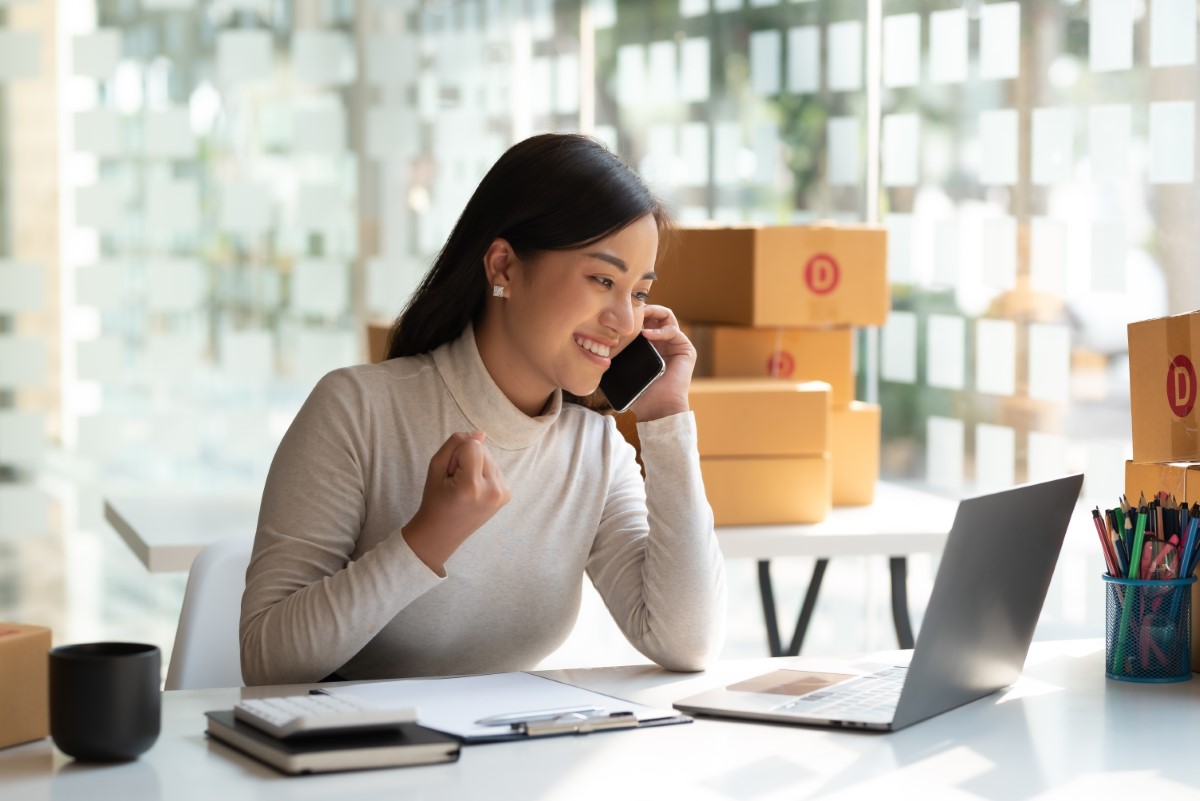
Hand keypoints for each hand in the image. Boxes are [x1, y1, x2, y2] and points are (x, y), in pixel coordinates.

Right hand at [402, 431, 510, 574]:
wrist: (442, 533)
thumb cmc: (435, 499)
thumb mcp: (435, 467)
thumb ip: (455, 444)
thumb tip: (481, 434)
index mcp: (472, 486)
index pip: (472, 445)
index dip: (456, 455)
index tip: (450, 474)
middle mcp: (492, 490)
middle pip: (483, 450)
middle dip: (467, 459)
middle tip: (456, 482)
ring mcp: (502, 494)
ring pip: (490, 458)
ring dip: (476, 466)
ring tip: (464, 487)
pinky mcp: (507, 495)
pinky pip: (495, 469)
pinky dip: (484, 474)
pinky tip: (474, 491)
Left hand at [629, 304, 694, 420]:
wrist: (657, 408)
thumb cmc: (640, 394)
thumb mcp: (625, 369)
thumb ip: (618, 355)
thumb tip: (597, 344)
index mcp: (649, 346)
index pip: (643, 321)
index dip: (633, 315)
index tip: (618, 314)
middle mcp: (663, 343)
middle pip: (655, 314)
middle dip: (643, 309)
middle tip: (630, 310)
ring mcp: (675, 345)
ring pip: (666, 316)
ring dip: (653, 312)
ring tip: (640, 317)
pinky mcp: (685, 349)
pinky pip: (674, 329)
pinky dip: (660, 329)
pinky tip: (647, 334)